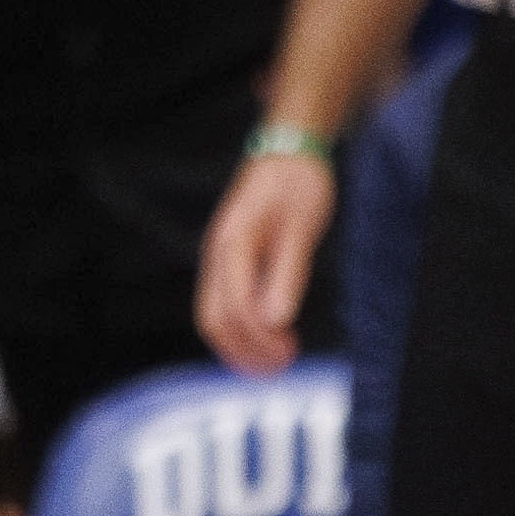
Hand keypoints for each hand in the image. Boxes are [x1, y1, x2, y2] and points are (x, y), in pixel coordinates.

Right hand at [196, 146, 335, 373]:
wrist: (286, 150)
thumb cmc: (298, 185)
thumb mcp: (301, 230)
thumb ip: (286, 275)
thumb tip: (275, 322)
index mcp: (233, 244)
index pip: (234, 308)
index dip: (259, 339)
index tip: (291, 352)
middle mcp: (216, 254)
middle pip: (213, 319)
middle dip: (245, 350)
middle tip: (283, 365)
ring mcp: (217, 258)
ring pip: (213, 315)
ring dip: (239, 344)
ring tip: (275, 360)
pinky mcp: (227, 261)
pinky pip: (221, 303)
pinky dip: (239, 328)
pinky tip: (266, 336)